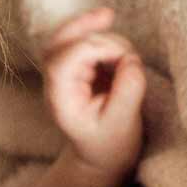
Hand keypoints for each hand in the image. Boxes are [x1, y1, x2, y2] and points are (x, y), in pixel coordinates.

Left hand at [40, 7, 147, 179]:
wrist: (102, 155)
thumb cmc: (110, 144)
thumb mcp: (123, 123)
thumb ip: (128, 90)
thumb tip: (131, 59)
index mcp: (60, 97)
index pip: (65, 58)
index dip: (95, 47)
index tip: (126, 60)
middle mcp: (56, 81)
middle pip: (62, 39)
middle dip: (93, 32)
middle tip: (119, 35)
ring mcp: (65, 72)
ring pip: (75, 35)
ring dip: (105, 39)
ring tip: (129, 64)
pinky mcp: (78, 66)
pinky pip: (87, 40)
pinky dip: (106, 40)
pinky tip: (122, 54)